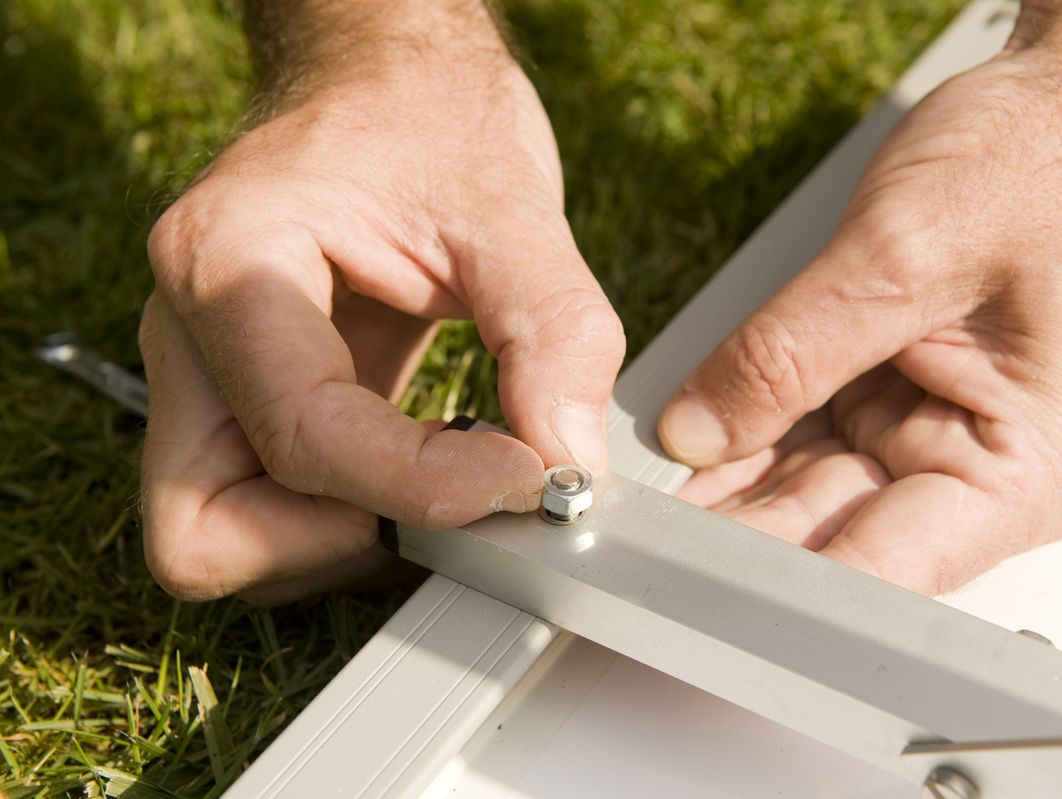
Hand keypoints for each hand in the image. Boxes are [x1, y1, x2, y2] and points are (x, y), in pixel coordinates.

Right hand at [139, 4, 623, 603]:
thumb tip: (566, 466)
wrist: (387, 81)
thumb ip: (553, 333)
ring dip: (340, 542)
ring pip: (223, 539)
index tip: (527, 478)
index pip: (304, 438)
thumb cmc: (428, 117)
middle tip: (455, 504)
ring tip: (451, 483)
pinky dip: (349, 521)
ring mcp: (209, 376)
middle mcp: (189, 333)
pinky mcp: (251, 402)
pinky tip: (433, 473)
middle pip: (203, 532)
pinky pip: (272, 511)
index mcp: (228, 262)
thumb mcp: (510, 206)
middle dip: (337, 544)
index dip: (422, 490)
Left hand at [658, 14, 1061, 594]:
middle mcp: (982, 469)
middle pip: (839, 539)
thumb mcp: (902, 253)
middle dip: (739, 539)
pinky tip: (688, 458)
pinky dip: (748, 442)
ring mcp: (933, 439)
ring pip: (810, 493)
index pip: (886, 569)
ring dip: (732, 495)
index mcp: (1025, 465)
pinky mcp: (895, 404)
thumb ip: (788, 353)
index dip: (783, 589)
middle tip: (645, 540)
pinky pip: (805, 439)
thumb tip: (701, 431)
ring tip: (647, 504)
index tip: (697, 584)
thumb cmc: (1045, 167)